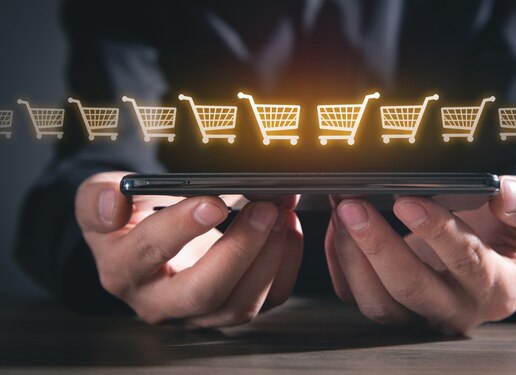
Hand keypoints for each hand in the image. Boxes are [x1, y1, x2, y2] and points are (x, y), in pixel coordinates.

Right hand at [75, 172, 302, 327]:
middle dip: (239, 249)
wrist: (144, 244)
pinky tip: (289, 231)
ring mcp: (197, 313)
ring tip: (282, 215)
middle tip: (265, 209)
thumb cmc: (127, 219)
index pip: (150, 252)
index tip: (214, 200)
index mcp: (122, 270)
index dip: (182, 228)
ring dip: (269, 259)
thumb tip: (112, 203)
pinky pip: (265, 302)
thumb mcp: (101, 198)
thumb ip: (98, 197)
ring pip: (239, 305)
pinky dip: (284, 267)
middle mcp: (159, 302)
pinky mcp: (227, 310)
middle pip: (202, 292)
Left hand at [326, 176, 515, 333]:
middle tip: (354, 206)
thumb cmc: (510, 232)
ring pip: (378, 302)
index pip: (466, 262)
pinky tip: (337, 228)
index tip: (408, 200)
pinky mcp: (391, 307)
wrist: (492, 256)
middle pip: (412, 289)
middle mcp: (456, 309)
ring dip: (354, 256)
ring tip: (342, 211)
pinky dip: (341, 263)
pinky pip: (356, 296)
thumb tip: (505, 193)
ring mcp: (419, 314)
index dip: (437, 232)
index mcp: (497, 287)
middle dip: (379, 247)